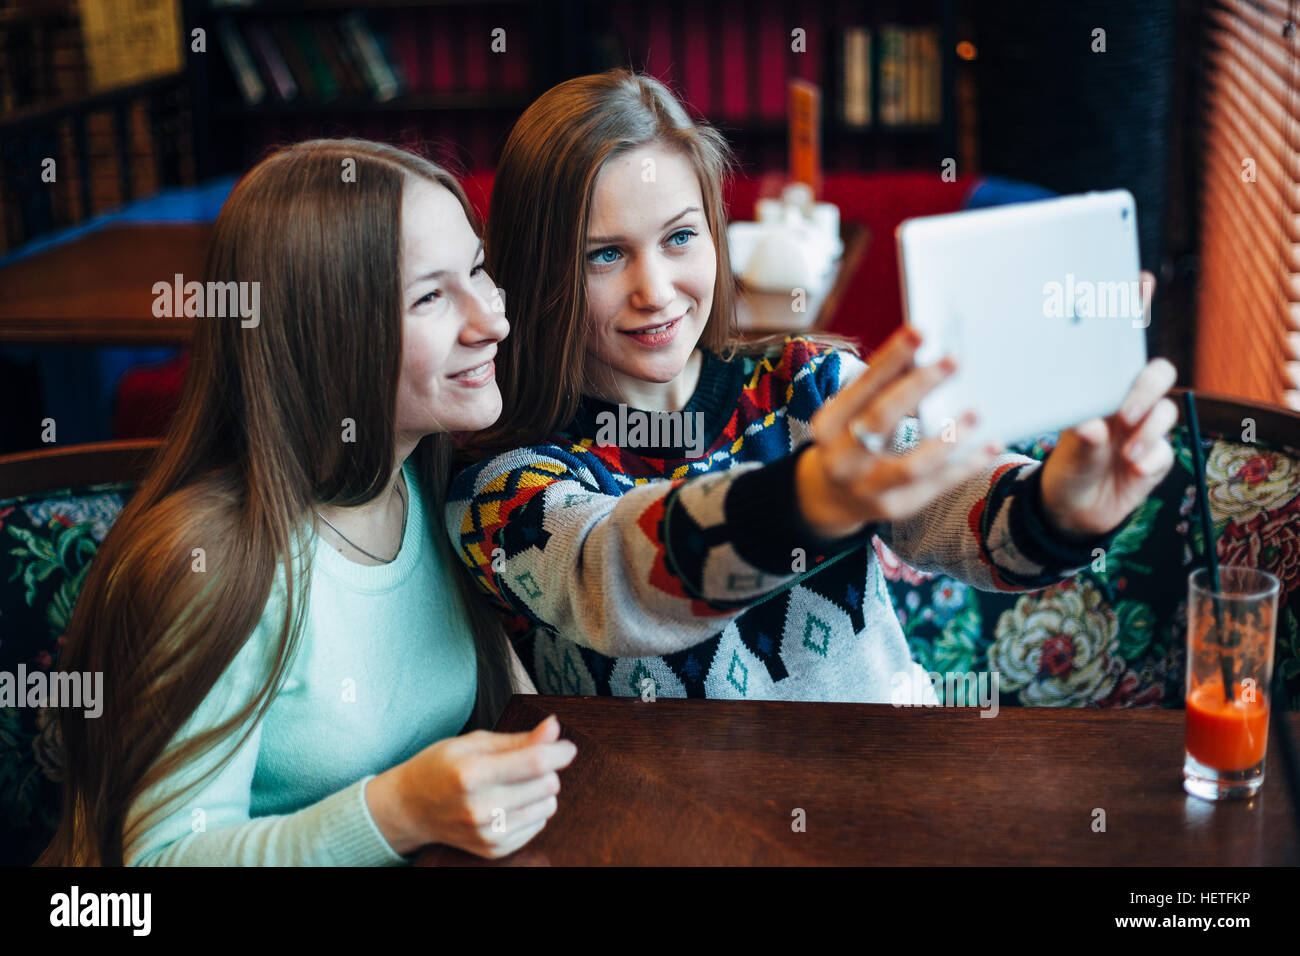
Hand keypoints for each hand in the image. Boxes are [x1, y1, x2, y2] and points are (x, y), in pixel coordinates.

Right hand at [367, 714, 576, 858]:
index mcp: (472, 773)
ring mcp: (487, 833)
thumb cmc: (441, 767)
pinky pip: (537, 825)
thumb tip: (554, 729)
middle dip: (547, 769)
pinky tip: (509, 802)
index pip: (535, 762)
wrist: (411, 808)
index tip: (567, 746)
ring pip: (547, 806)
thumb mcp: (474, 743)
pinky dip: (531, 810)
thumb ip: (518, 739)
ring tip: (516, 783)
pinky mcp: (494, 849)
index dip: (560, 751)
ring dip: (541, 791)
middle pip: (546, 785)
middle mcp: (480, 808)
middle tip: (527, 762)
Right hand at [797, 324, 1000, 538]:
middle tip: (953, 360)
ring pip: (910, 466)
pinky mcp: (894, 508)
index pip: (861, 387)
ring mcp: (866, 488)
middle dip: (918, 386)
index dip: (890, 359)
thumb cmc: (850, 440)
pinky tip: (988, 447)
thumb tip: (921, 353)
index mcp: (828, 425)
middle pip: (881, 419)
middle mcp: (842, 458)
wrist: (830, 498)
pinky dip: (965, 466)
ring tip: (975, 414)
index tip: (920, 332)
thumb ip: (881, 388)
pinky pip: (935, 487)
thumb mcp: (851, 414)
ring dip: (946, 439)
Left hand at [1039, 356, 1178, 541]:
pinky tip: (1135, 471)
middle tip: (1126, 416)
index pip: (1127, 363)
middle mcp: (1130, 406)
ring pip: (1167, 412)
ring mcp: (1146, 431)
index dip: (1128, 364)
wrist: (1074, 510)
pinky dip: (1152, 460)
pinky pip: (1166, 451)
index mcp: (1105, 395)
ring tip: (1126, 455)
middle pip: (1160, 376)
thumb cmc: (1068, 468)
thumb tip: (1093, 427)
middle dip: (1148, 390)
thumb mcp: (1070, 453)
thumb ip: (1084, 438)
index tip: (1114, 385)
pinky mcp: (1157, 459)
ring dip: (1149, 431)